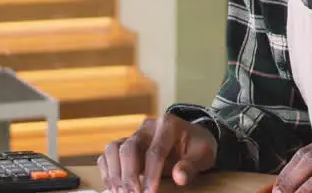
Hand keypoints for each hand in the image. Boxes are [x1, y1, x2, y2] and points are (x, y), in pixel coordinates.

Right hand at [98, 114, 217, 192]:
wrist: (192, 139)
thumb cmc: (197, 147)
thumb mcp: (204, 155)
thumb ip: (192, 166)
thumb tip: (179, 177)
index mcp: (168, 125)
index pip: (155, 151)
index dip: (151, 174)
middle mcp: (148, 127)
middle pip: (129, 148)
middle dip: (129, 175)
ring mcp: (134, 134)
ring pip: (113, 149)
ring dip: (115, 174)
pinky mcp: (124, 144)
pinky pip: (108, 155)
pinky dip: (108, 172)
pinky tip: (115, 187)